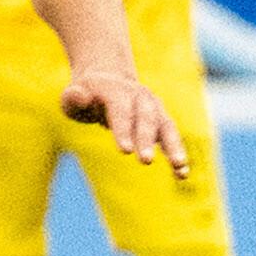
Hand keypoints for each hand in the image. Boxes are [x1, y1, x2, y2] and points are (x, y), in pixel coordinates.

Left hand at [63, 66, 187, 176]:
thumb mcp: (73, 95)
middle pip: (146, 118)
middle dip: (146, 139)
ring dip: (173, 146)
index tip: (124, 151)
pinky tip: (182, 174)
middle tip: (145, 161)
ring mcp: (154, 108)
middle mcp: (140, 97)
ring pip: (166, 126)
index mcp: (117, 90)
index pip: (121, 111)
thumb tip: (78, 96)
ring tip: (179, 166)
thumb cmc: (86, 95)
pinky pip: (172, 137)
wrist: (108, 80)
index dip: (123, 130)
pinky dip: (177, 153)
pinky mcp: (162, 121)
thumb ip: (73, 98)